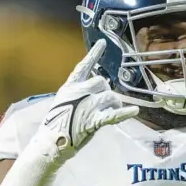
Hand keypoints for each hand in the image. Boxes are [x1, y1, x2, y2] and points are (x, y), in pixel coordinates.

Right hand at [41, 39, 138, 154]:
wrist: (50, 142)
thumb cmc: (56, 125)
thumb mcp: (64, 103)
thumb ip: (80, 94)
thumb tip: (99, 92)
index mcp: (70, 87)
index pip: (83, 67)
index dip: (94, 54)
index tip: (103, 43)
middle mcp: (79, 92)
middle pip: (101, 82)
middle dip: (107, 92)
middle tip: (108, 103)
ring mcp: (86, 106)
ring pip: (110, 96)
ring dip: (115, 104)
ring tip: (113, 112)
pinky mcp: (93, 120)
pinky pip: (113, 115)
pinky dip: (124, 113)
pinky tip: (134, 111)